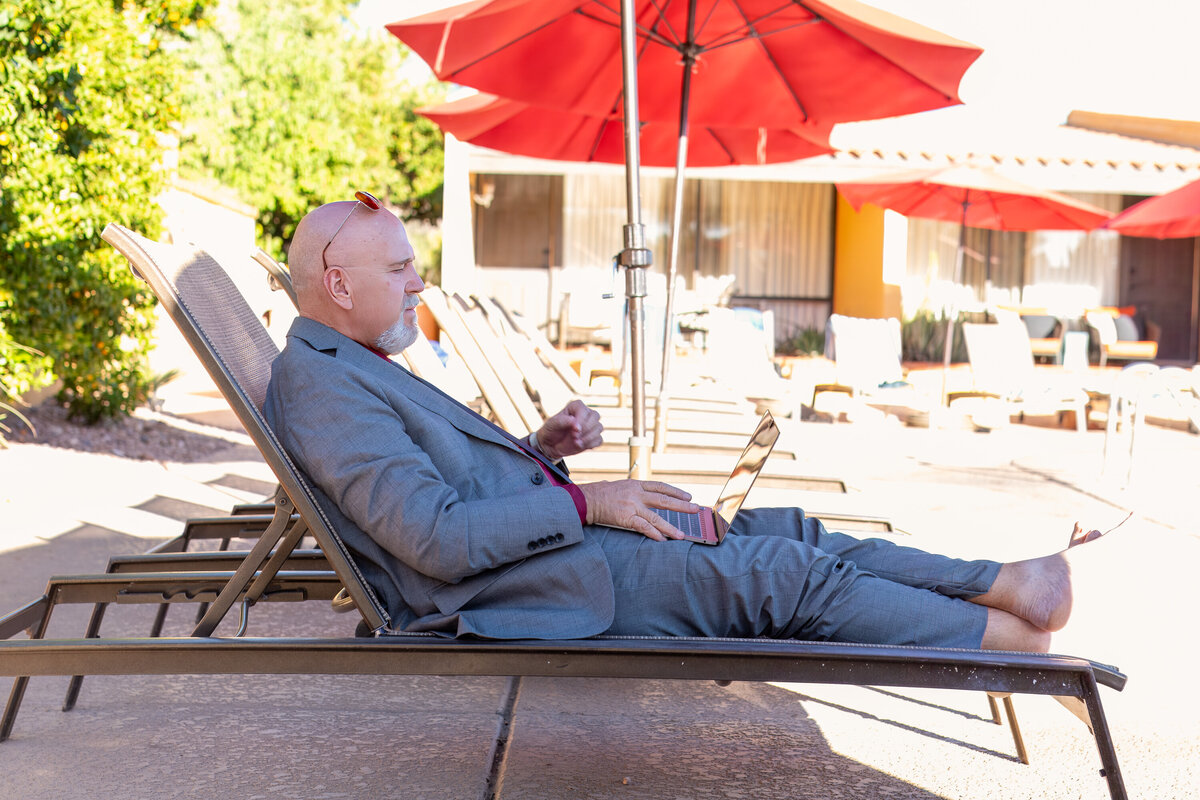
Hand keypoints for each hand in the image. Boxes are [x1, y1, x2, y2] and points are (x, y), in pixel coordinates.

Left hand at [535, 400, 602, 460]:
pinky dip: (591, 444)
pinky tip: (581, 446)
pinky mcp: (593, 437)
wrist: (551, 444)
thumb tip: (576, 423)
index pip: (584, 410)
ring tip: (576, 443)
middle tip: (574, 438)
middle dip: (586, 429)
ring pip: (599, 428)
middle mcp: (586, 413)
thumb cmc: (551, 430)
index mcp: (576, 406)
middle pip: (595, 417)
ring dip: (588, 438)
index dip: (581, 421)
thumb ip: (562, 421)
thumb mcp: (552, 424)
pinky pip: (599, 439)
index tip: (574, 431)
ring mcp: (591, 425)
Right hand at [578, 480, 698, 541]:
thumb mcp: (621, 486)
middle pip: (664, 499)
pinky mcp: (625, 518)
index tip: (688, 496)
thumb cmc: (601, 494)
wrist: (586, 499)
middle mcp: (636, 493)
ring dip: (670, 527)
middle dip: (681, 505)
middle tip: (695, 509)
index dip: (675, 491)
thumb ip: (636, 491)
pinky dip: (654, 534)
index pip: (660, 487)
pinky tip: (662, 540)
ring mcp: (631, 506)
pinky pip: (643, 527)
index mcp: (636, 484)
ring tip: (681, 535)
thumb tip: (649, 498)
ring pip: (656, 517)